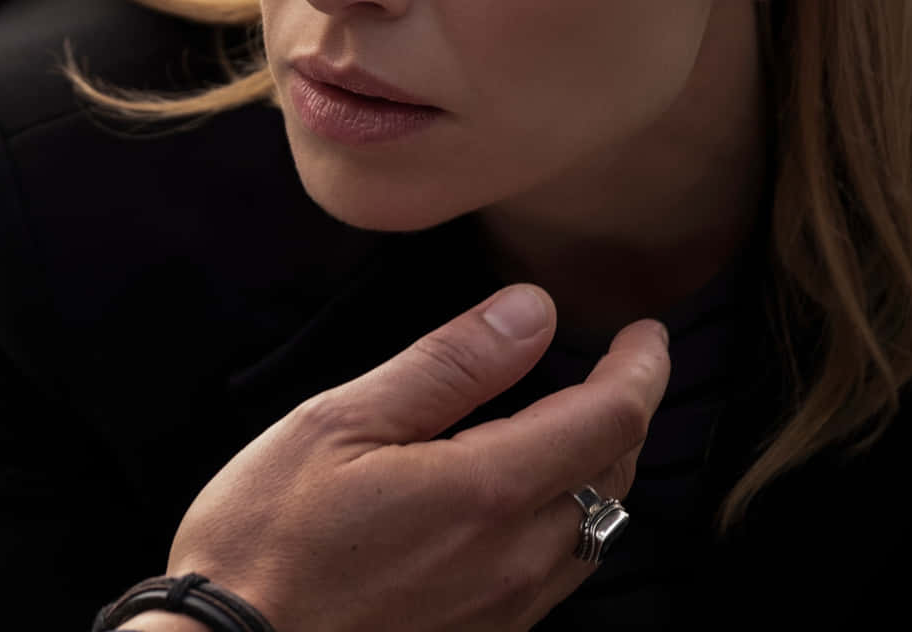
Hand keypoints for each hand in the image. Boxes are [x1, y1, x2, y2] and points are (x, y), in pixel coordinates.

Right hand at [166, 285, 670, 631]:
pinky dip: (562, 518)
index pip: (609, 419)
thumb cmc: (266, 535)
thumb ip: (447, 366)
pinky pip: (555, 572)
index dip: (640, 368)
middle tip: (609, 366)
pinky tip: (516, 499)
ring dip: (596, 468)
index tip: (645, 331)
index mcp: (487, 492)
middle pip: (613, 475)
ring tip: (567, 424)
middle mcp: (517, 560)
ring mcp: (505, 611)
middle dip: (622, 412)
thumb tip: (530, 311)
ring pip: (593, 529)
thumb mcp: (341, 423)